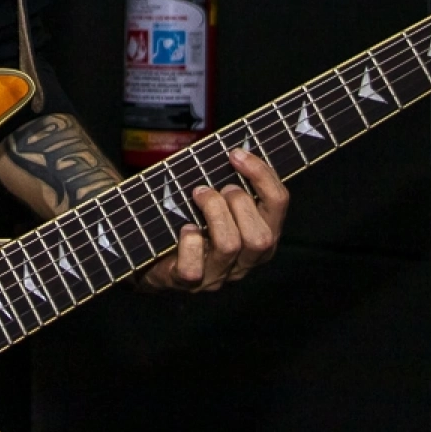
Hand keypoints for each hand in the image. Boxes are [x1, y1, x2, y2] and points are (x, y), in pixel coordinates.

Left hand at [137, 147, 286, 291]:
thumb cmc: (189, 214)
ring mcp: (218, 275)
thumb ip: (229, 177)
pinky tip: (185, 228)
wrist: (151, 252)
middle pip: (262, 236)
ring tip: (197, 196)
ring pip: (230, 245)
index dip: (261, 174)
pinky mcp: (188, 283)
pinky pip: (194, 268)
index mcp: (262, 234)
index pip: (278, 203)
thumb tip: (234, 148)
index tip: (236, 153)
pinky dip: (188, 242)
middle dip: (237, 201)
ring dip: (213, 211)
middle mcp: (245, 260)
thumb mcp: (215, 195)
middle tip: (212, 187)